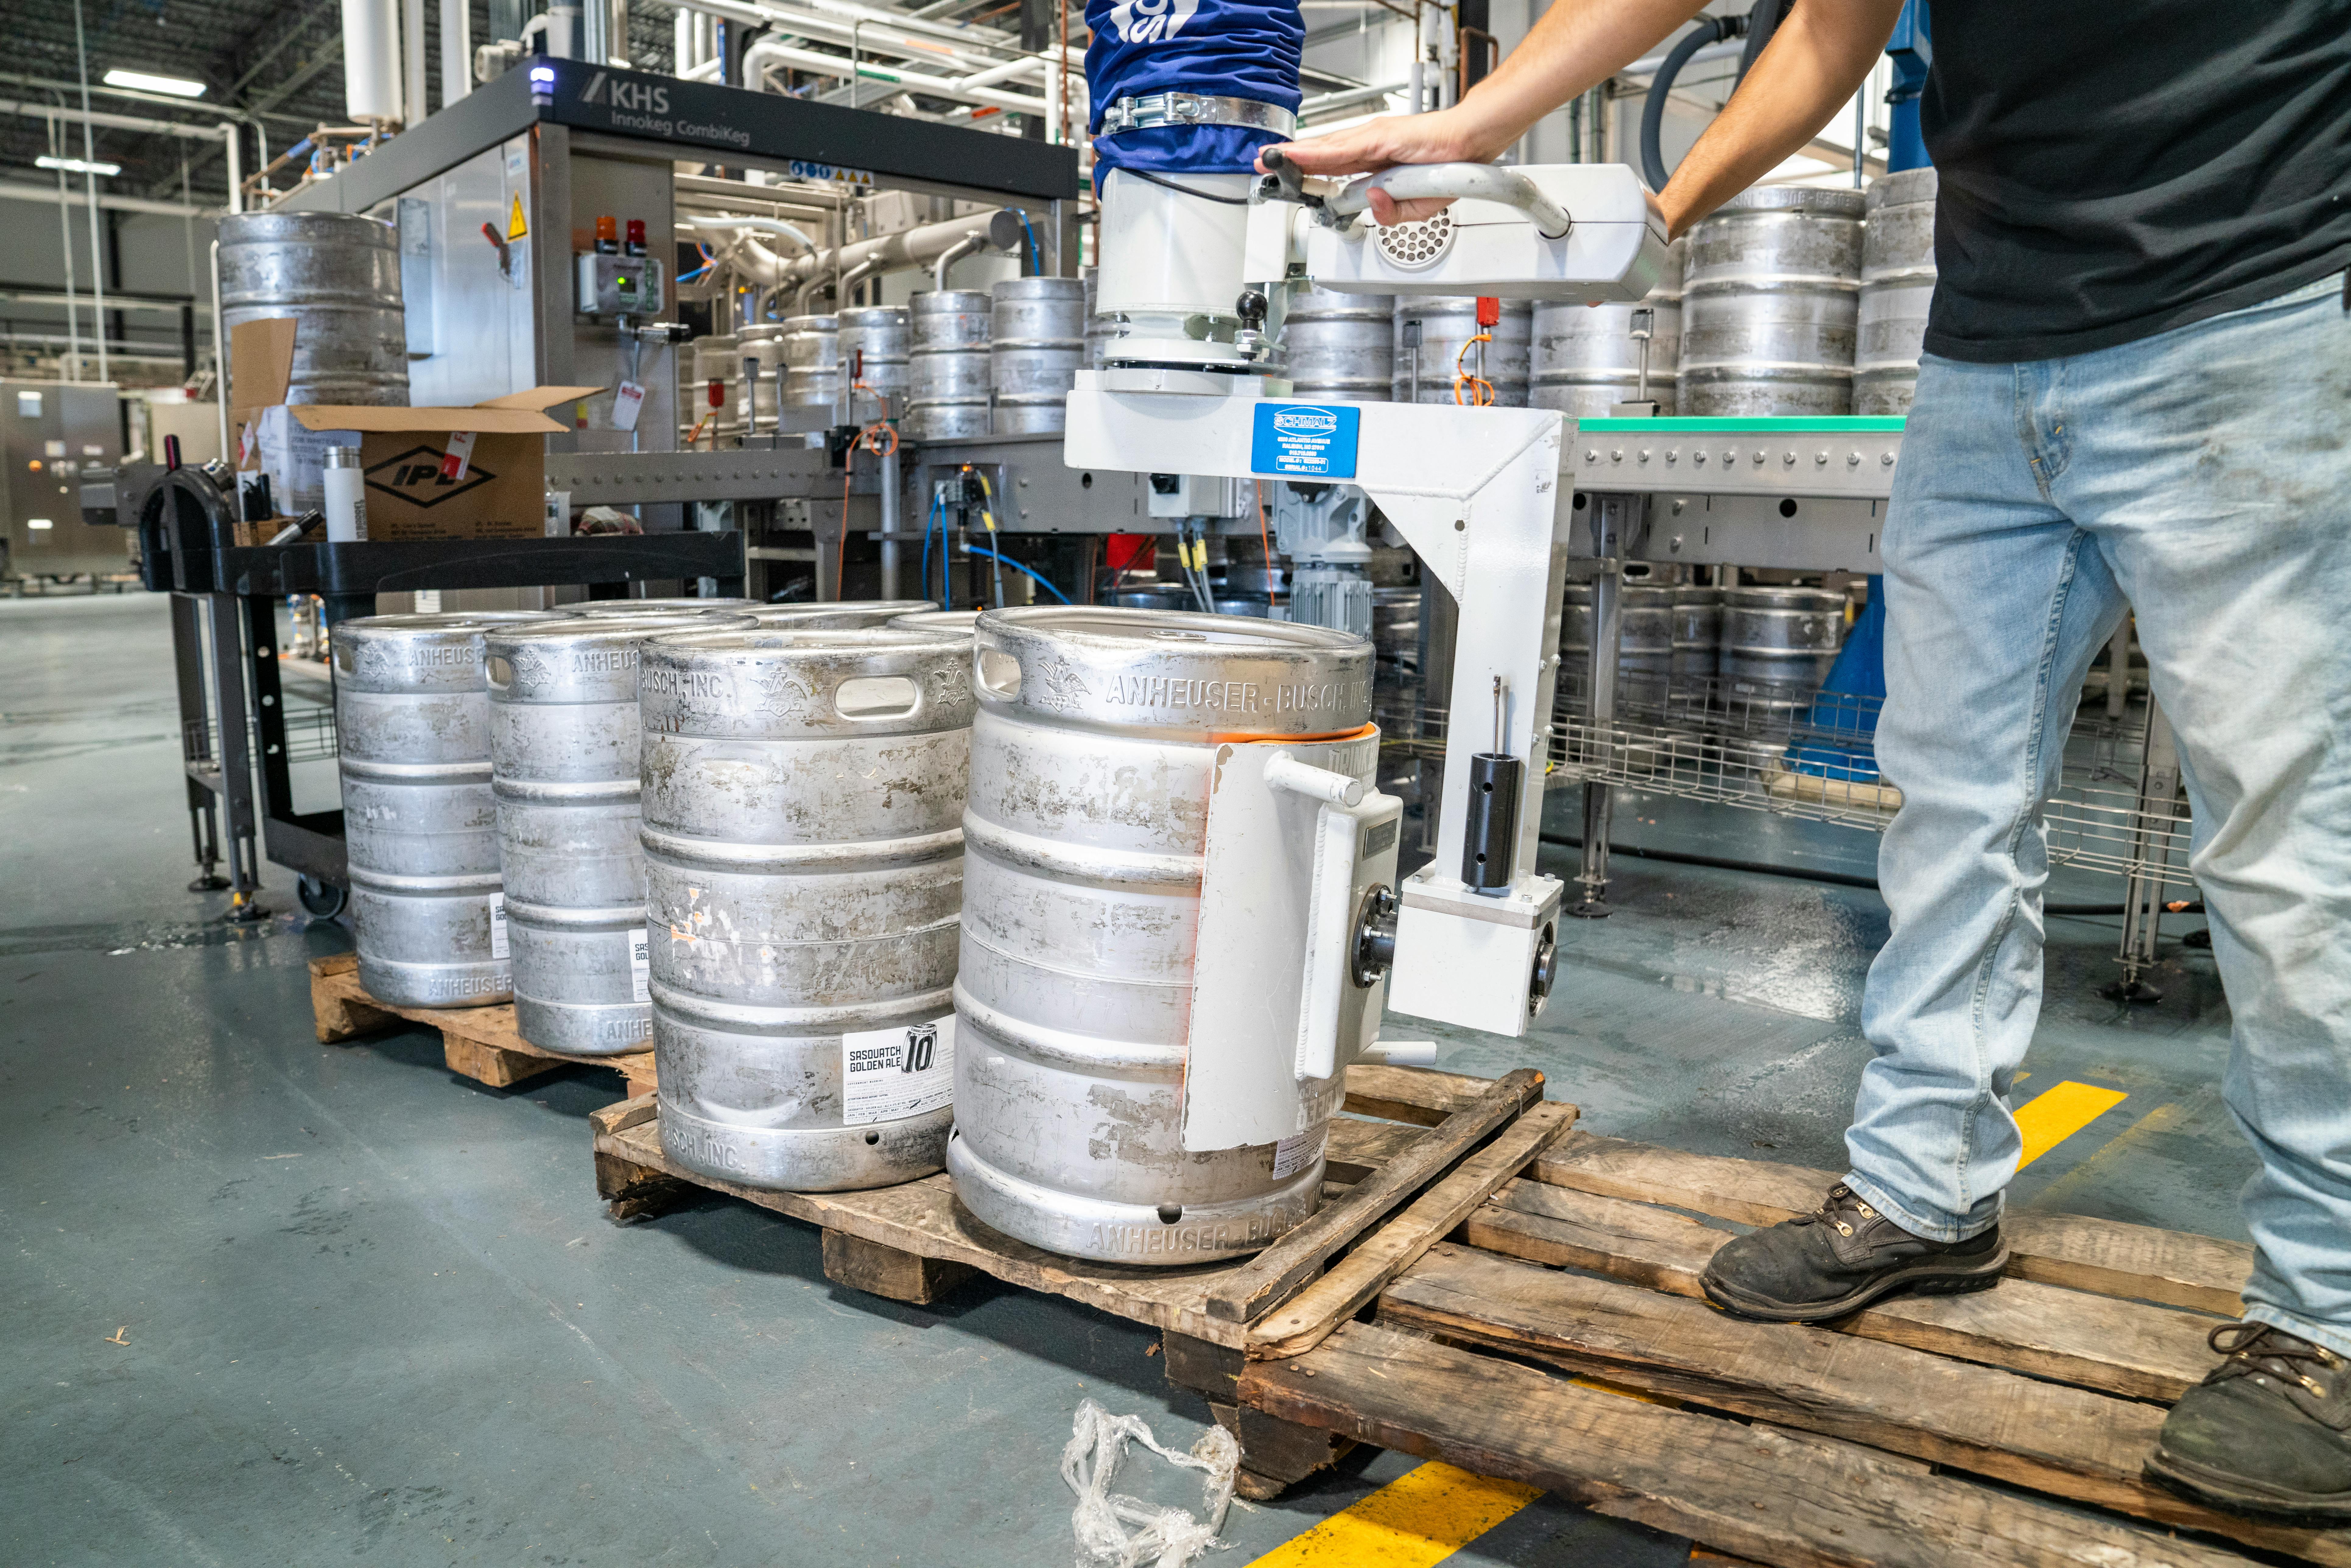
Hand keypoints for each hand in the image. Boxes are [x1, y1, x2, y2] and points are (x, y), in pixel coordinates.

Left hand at [1257, 106, 1505, 223]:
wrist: (1471, 142)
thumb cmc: (1446, 167)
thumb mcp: (1416, 207)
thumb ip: (1391, 212)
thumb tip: (1372, 205)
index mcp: (1375, 163)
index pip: (1333, 167)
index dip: (1306, 170)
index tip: (1284, 174)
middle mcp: (1369, 147)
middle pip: (1322, 156)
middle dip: (1292, 162)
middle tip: (1264, 163)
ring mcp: (1372, 140)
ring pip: (1326, 150)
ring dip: (1297, 156)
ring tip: (1272, 159)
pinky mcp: (1379, 137)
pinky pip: (1342, 148)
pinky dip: (1317, 151)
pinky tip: (1298, 154)